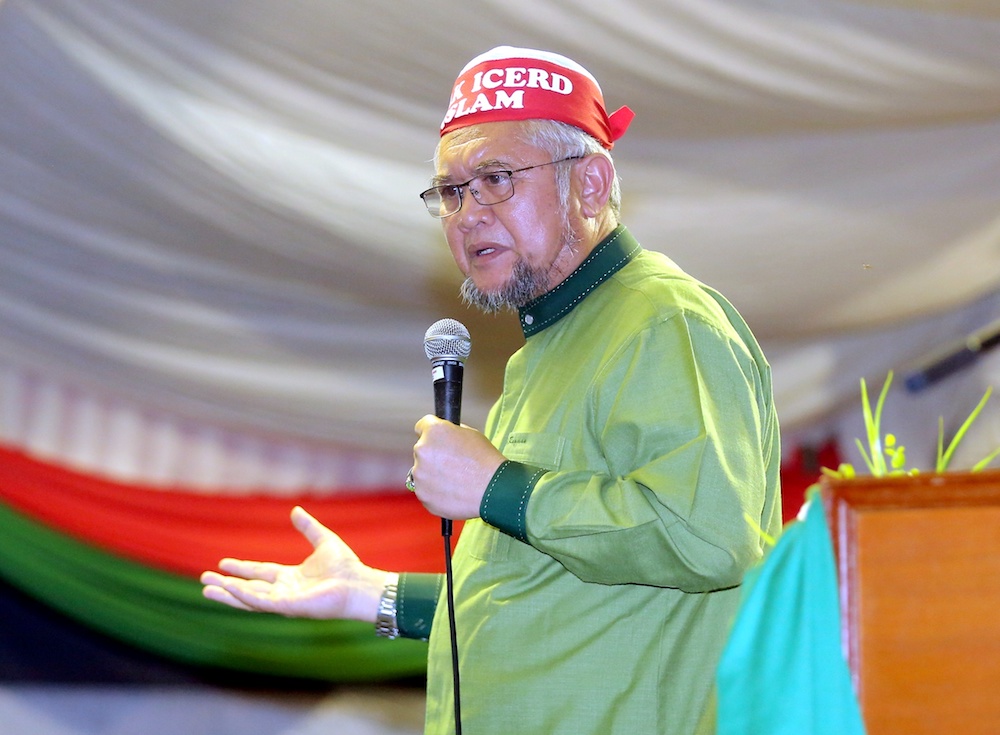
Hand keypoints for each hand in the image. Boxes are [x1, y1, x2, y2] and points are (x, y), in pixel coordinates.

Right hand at [200, 506, 392, 622]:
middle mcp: (285, 591)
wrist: (358, 583)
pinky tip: (229, 587)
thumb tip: (295, 511)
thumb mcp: (323, 540)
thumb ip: (308, 527)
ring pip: (249, 599)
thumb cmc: (346, 566)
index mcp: (291, 578)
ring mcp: (285, 601)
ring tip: (206, 590)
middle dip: (226, 586)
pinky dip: (243, 595)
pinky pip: (261, 602)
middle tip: (204, 582)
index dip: (241, 569)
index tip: (222, 564)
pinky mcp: (288, 607)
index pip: (260, 573)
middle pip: (248, 589)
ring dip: (228, 594)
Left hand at [410, 415, 504, 519]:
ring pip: (422, 472)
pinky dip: (435, 491)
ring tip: (455, 480)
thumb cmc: (485, 460)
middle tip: (452, 464)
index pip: (421, 427)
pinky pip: (426, 490)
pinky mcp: (423, 495)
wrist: (493, 489)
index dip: (430, 433)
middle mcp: (421, 450)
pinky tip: (453, 491)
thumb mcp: (470, 434)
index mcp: (434, 431)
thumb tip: (443, 437)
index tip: (436, 440)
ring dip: (433, 474)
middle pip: (422, 451)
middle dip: (433, 456)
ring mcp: (419, 475)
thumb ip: (450, 433)